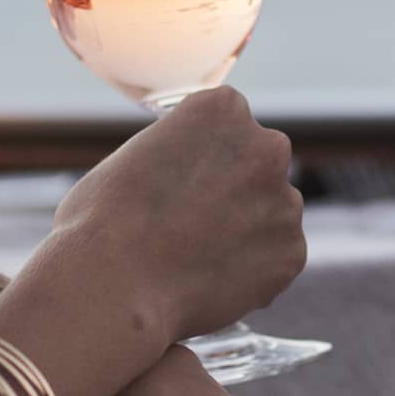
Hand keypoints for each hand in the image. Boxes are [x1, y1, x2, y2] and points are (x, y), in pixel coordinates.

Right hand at [55, 86, 305, 344]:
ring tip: (196, 260)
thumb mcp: (135, 156)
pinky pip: (276, 260)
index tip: (188, 180)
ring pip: (272, 212)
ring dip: (247, 230)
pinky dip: (254, 273)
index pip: (228, 122)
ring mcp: (284, 201)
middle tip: (197, 221)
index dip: (206, 155)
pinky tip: (211, 284)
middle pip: (260, 162)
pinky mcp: (292, 252)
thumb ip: (178, 155)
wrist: (113, 286)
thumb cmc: (102, 221)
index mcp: (224, 108)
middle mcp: (266, 146)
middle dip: (237, 187)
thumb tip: (187, 173)